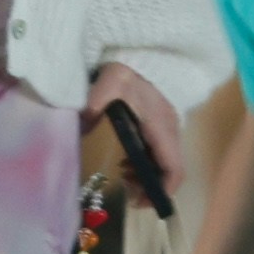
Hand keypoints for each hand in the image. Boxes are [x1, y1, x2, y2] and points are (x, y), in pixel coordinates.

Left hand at [78, 63, 183, 199]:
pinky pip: (160, 152)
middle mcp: (170, 131)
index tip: (143, 201)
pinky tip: (126, 162)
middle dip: (152, 187)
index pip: (173, 168)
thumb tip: (79, 129)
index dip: (163, 190)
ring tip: (125, 179)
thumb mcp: (110, 83)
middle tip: (128, 194)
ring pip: (166, 163)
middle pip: (170, 170)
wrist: (146, 52)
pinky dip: (146, 164)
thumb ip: (95, 104)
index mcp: (161, 127)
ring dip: (148, 176)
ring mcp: (168, 128)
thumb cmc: (131, 68)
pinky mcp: (162, 125)